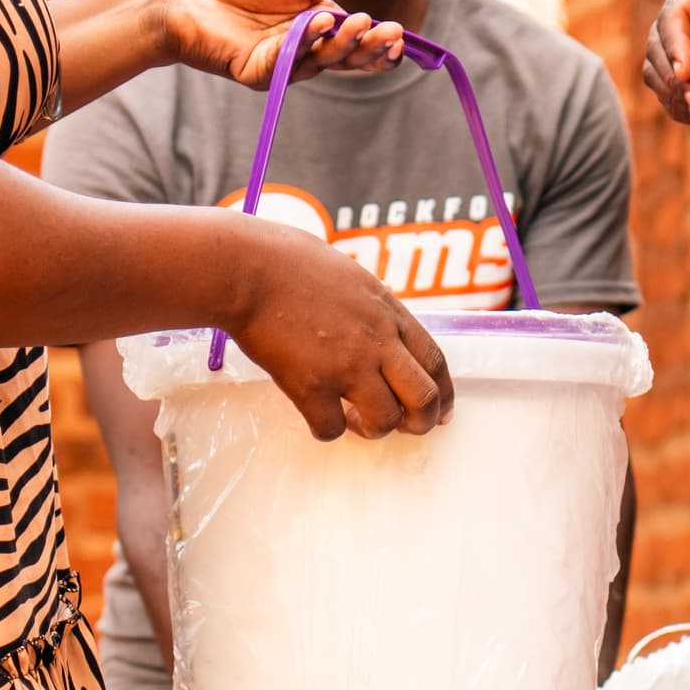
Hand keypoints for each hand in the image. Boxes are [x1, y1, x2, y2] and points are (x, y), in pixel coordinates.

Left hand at [152, 0, 404, 85]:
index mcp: (315, 19)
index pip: (356, 36)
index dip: (379, 39)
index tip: (401, 32)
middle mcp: (304, 45)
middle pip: (348, 55)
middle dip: (373, 47)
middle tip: (393, 33)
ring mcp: (284, 62)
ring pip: (326, 62)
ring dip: (348, 45)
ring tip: (365, 23)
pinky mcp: (262, 72)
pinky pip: (293, 62)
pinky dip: (310, 43)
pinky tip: (322, 22)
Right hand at [220, 220, 452, 441]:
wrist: (247, 268)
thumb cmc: (287, 260)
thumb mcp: (349, 274)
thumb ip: (370, 304)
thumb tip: (376, 320)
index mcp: (388, 311)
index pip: (434, 360)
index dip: (443, 392)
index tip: (441, 411)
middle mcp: (377, 341)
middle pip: (423, 397)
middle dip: (421, 421)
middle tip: (406, 427)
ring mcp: (346, 365)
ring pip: (386, 420)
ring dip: (374, 428)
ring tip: (355, 420)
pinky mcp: (310, 385)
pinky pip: (331, 428)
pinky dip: (327, 430)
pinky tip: (316, 416)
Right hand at [642, 0, 689, 125]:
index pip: (675, 15)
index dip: (674, 44)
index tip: (685, 72)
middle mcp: (686, 17)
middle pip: (658, 46)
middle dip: (674, 77)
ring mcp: (686, 45)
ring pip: (658, 72)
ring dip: (674, 96)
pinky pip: (672, 92)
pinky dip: (680, 108)